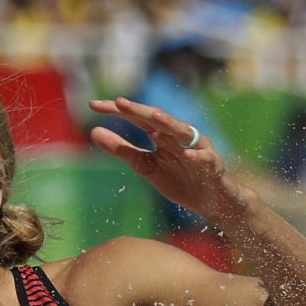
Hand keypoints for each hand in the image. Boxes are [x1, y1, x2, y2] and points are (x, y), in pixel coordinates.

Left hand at [89, 98, 254, 223]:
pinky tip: (187, 154)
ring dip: (170, 124)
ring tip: (154, 117)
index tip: (92, 106)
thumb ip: (123, 150)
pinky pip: (205, 158)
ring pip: (183, 132)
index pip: (136, 118)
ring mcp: (197, 148)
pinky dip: (197, 156)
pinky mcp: (213, 165)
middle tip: (118, 102)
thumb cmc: (181, 181)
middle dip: (139, 110)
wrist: (212, 202)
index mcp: (161, 135)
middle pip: (157, 119)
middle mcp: (178, 136)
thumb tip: (94, 132)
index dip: (116, 111)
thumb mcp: (147, 167)